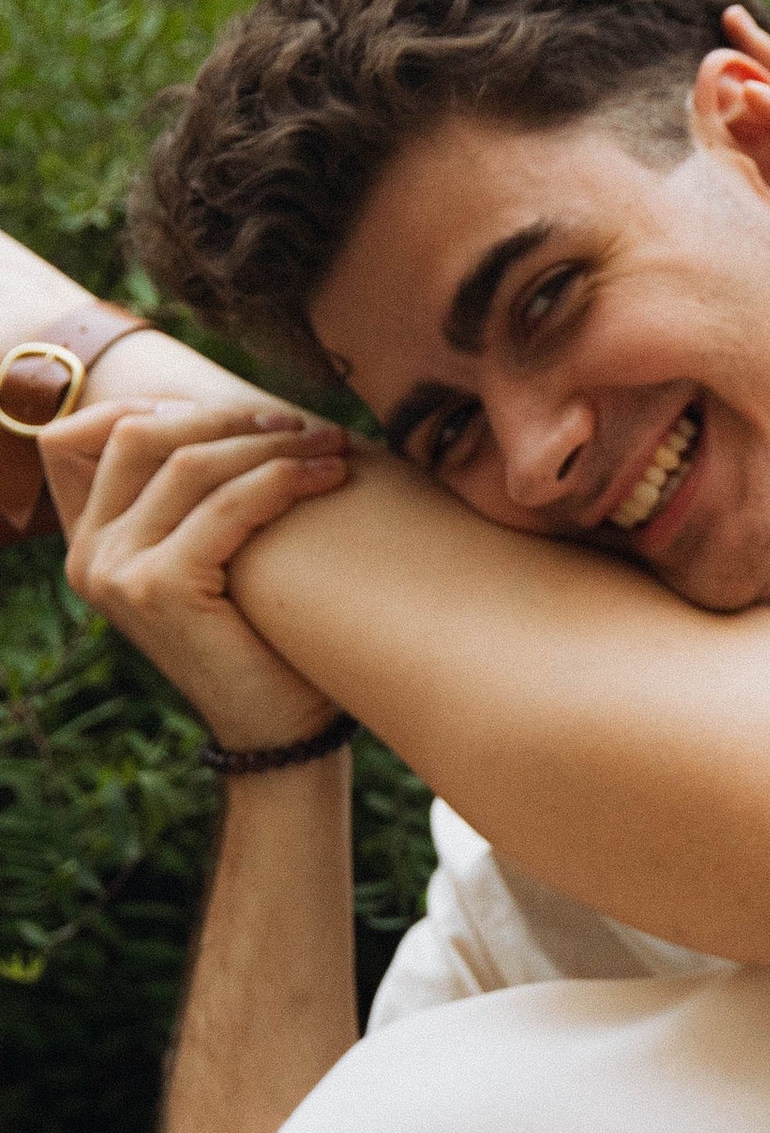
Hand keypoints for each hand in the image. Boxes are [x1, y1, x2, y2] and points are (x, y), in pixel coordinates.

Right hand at [45, 396, 350, 751]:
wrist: (279, 728)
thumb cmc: (263, 636)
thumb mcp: (214, 556)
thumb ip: (196, 497)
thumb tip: (240, 412)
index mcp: (89, 542)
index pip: (76, 437)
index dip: (150, 405)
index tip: (235, 411)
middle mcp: (88, 555)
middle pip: (137, 433)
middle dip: (224, 416)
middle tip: (297, 423)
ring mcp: (115, 572)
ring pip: (190, 464)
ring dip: (270, 443)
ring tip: (331, 444)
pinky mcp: (158, 588)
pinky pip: (226, 506)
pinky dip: (283, 480)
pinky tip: (329, 477)